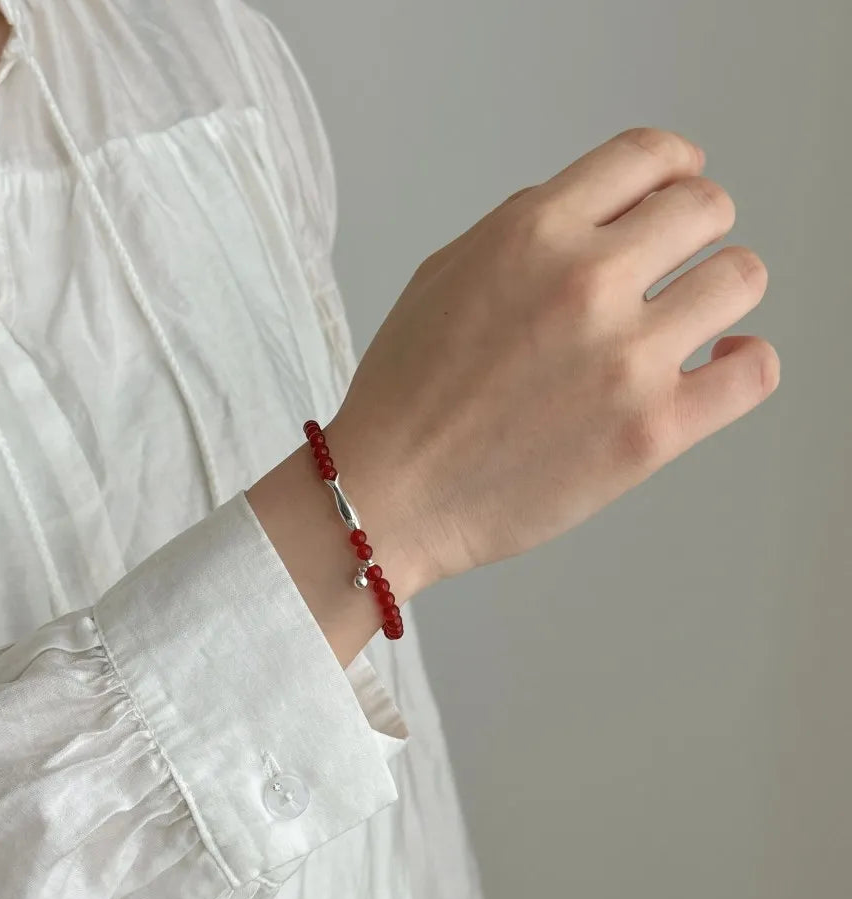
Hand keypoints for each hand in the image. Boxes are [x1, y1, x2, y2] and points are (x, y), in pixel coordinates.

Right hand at [326, 127, 778, 594]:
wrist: (392, 494)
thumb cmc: (405, 394)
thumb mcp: (442, 276)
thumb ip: (523, 229)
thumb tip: (599, 216)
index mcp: (532, 233)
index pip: (649, 156)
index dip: (673, 167)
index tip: (676, 187)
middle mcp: (586, 282)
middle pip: (706, 209)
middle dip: (695, 228)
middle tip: (675, 262)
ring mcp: (626, 359)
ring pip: (741, 278)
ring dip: (719, 290)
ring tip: (688, 317)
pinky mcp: (652, 432)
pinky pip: (753, 371)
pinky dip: (745, 360)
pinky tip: (719, 362)